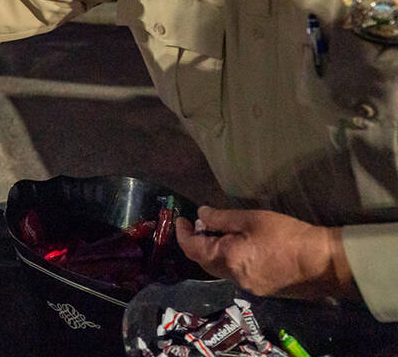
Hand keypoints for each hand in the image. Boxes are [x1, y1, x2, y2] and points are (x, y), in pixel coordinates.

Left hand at [176, 206, 353, 298]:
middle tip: (199, 225)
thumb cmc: (287, 236)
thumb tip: (200, 215)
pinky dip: (229, 260)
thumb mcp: (252, 219)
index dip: (183, 234)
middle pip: (204, 262)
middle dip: (196, 244)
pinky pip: (237, 274)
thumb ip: (222, 218)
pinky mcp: (264, 290)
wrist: (324, 263)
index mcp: (227, 259)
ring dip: (213, 253)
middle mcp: (234, 278)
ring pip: (220, 270)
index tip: (181, 220)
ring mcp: (249, 287)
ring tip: (217, 233)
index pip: (193, 249)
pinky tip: (239, 248)